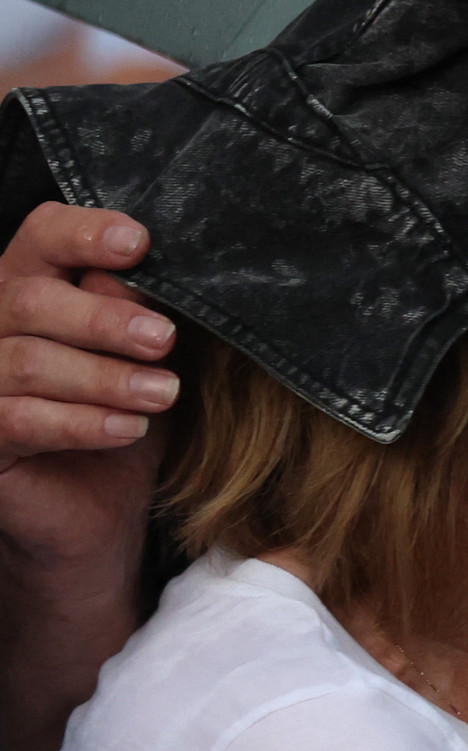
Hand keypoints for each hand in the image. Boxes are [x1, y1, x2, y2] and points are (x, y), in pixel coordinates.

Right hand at [0, 202, 179, 577]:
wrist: (99, 518)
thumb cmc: (124, 423)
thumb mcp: (146, 365)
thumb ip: (142, 320)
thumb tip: (143, 278)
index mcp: (32, 290)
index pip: (41, 237)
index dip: (83, 233)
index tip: (138, 244)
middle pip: (31, 299)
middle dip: (104, 319)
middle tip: (165, 341)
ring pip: (28, 360)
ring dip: (104, 376)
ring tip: (162, 393)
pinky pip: (19, 420)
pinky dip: (82, 422)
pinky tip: (129, 428)